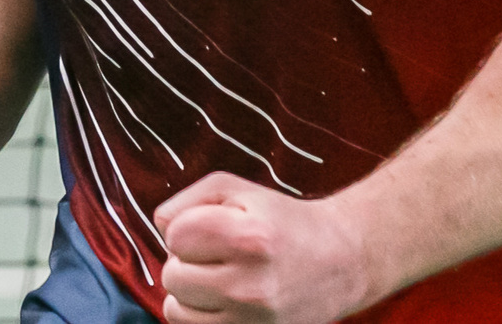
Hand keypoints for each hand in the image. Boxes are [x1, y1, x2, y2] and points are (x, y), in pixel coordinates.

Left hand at [155, 174, 377, 323]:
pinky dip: (197, 316)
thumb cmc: (282, 221)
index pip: (175, 235)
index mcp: (250, 237)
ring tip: (219, 277)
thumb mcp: (239, 190)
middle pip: (172, 274)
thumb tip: (160, 226)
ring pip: (176, 309)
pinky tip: (221, 300)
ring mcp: (251, 320)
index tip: (212, 227)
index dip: (188, 226)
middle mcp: (250, 284)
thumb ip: (189, 200)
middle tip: (218, 254)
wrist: (340, 263)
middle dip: (187, 260)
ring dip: (189, 292)